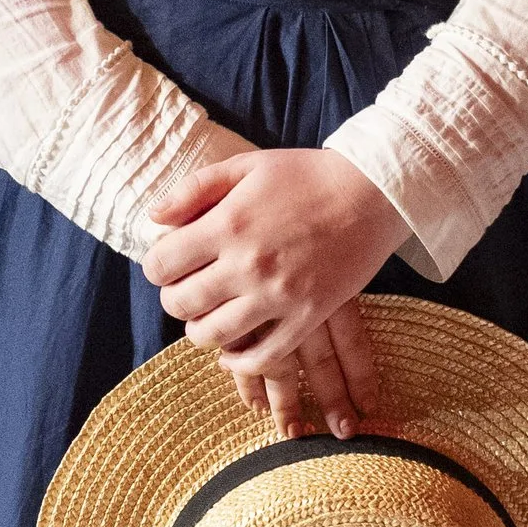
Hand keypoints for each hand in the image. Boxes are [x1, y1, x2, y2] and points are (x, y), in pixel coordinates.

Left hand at [143, 147, 405, 435]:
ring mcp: (279, 295)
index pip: (161, 264)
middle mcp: (248, 264)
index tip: (168, 264)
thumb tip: (153, 218)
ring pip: (214, 335)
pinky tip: (233, 350)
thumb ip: (194, 189)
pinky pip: (263, 356)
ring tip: (209, 316)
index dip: (157, 266)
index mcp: (228, 223)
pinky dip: (239, 361)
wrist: (373, 192)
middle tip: (187, 290)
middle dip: (175, 299)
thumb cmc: (307, 174)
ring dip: (201, 329)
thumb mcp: (246, 165)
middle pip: (182, 303)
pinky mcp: (308, 315)